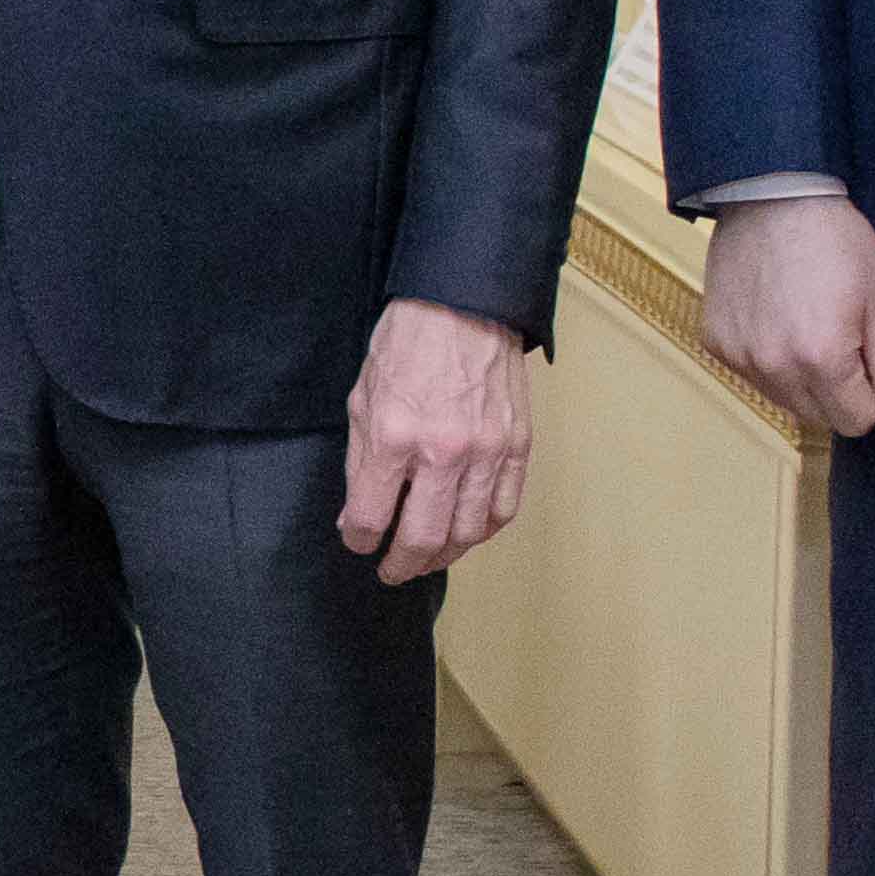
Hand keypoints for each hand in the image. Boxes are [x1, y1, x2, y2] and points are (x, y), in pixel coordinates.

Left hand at [337, 299, 534, 582]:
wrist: (462, 304)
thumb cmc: (407, 346)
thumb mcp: (362, 398)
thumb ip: (359, 463)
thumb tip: (357, 516)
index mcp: (394, 436)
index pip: (371, 518)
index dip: (360, 540)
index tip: (359, 542)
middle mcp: (442, 451)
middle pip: (422, 539)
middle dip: (402, 565)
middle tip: (392, 571)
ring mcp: (486, 451)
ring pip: (468, 533)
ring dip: (444, 555)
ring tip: (428, 557)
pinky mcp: (517, 446)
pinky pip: (504, 509)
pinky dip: (484, 531)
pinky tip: (466, 532)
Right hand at [702, 190, 874, 440]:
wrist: (772, 195)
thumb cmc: (835, 240)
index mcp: (823, 359)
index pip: (857, 421)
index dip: (870, 390)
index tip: (866, 347)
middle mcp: (774, 366)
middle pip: (820, 417)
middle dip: (837, 389)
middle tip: (838, 331)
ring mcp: (739, 356)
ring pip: (785, 401)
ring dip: (801, 377)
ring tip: (805, 321)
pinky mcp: (716, 343)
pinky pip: (752, 376)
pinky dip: (767, 358)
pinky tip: (775, 316)